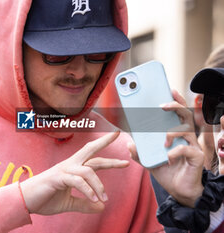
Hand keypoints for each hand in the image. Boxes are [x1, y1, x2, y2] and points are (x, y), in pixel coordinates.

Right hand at [20, 131, 129, 214]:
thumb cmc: (45, 198)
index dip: (107, 157)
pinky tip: (95, 200)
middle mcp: (69, 165)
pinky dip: (88, 191)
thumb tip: (101, 207)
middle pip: (90, 150)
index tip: (124, 160)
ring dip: (99, 185)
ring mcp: (63, 170)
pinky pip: (78, 181)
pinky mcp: (58, 178)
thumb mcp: (69, 203)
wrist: (25, 201)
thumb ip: (85, 203)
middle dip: (104, 142)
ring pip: (88, 170)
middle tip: (118, 134)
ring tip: (104, 199)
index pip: (93, 158)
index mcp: (72, 168)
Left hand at [129, 90, 204, 206]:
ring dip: (171, 132)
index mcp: (174, 133)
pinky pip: (187, 149)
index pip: (176, 113)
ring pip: (186, 129)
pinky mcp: (196, 157)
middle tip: (162, 105)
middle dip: (175, 105)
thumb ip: (139, 151)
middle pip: (184, 114)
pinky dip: (175, 151)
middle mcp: (185, 136)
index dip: (174, 100)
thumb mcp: (148, 159)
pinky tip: (168, 157)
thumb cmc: (166, 171)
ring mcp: (192, 145)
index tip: (167, 89)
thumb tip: (129, 143)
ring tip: (163, 141)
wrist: (178, 191)